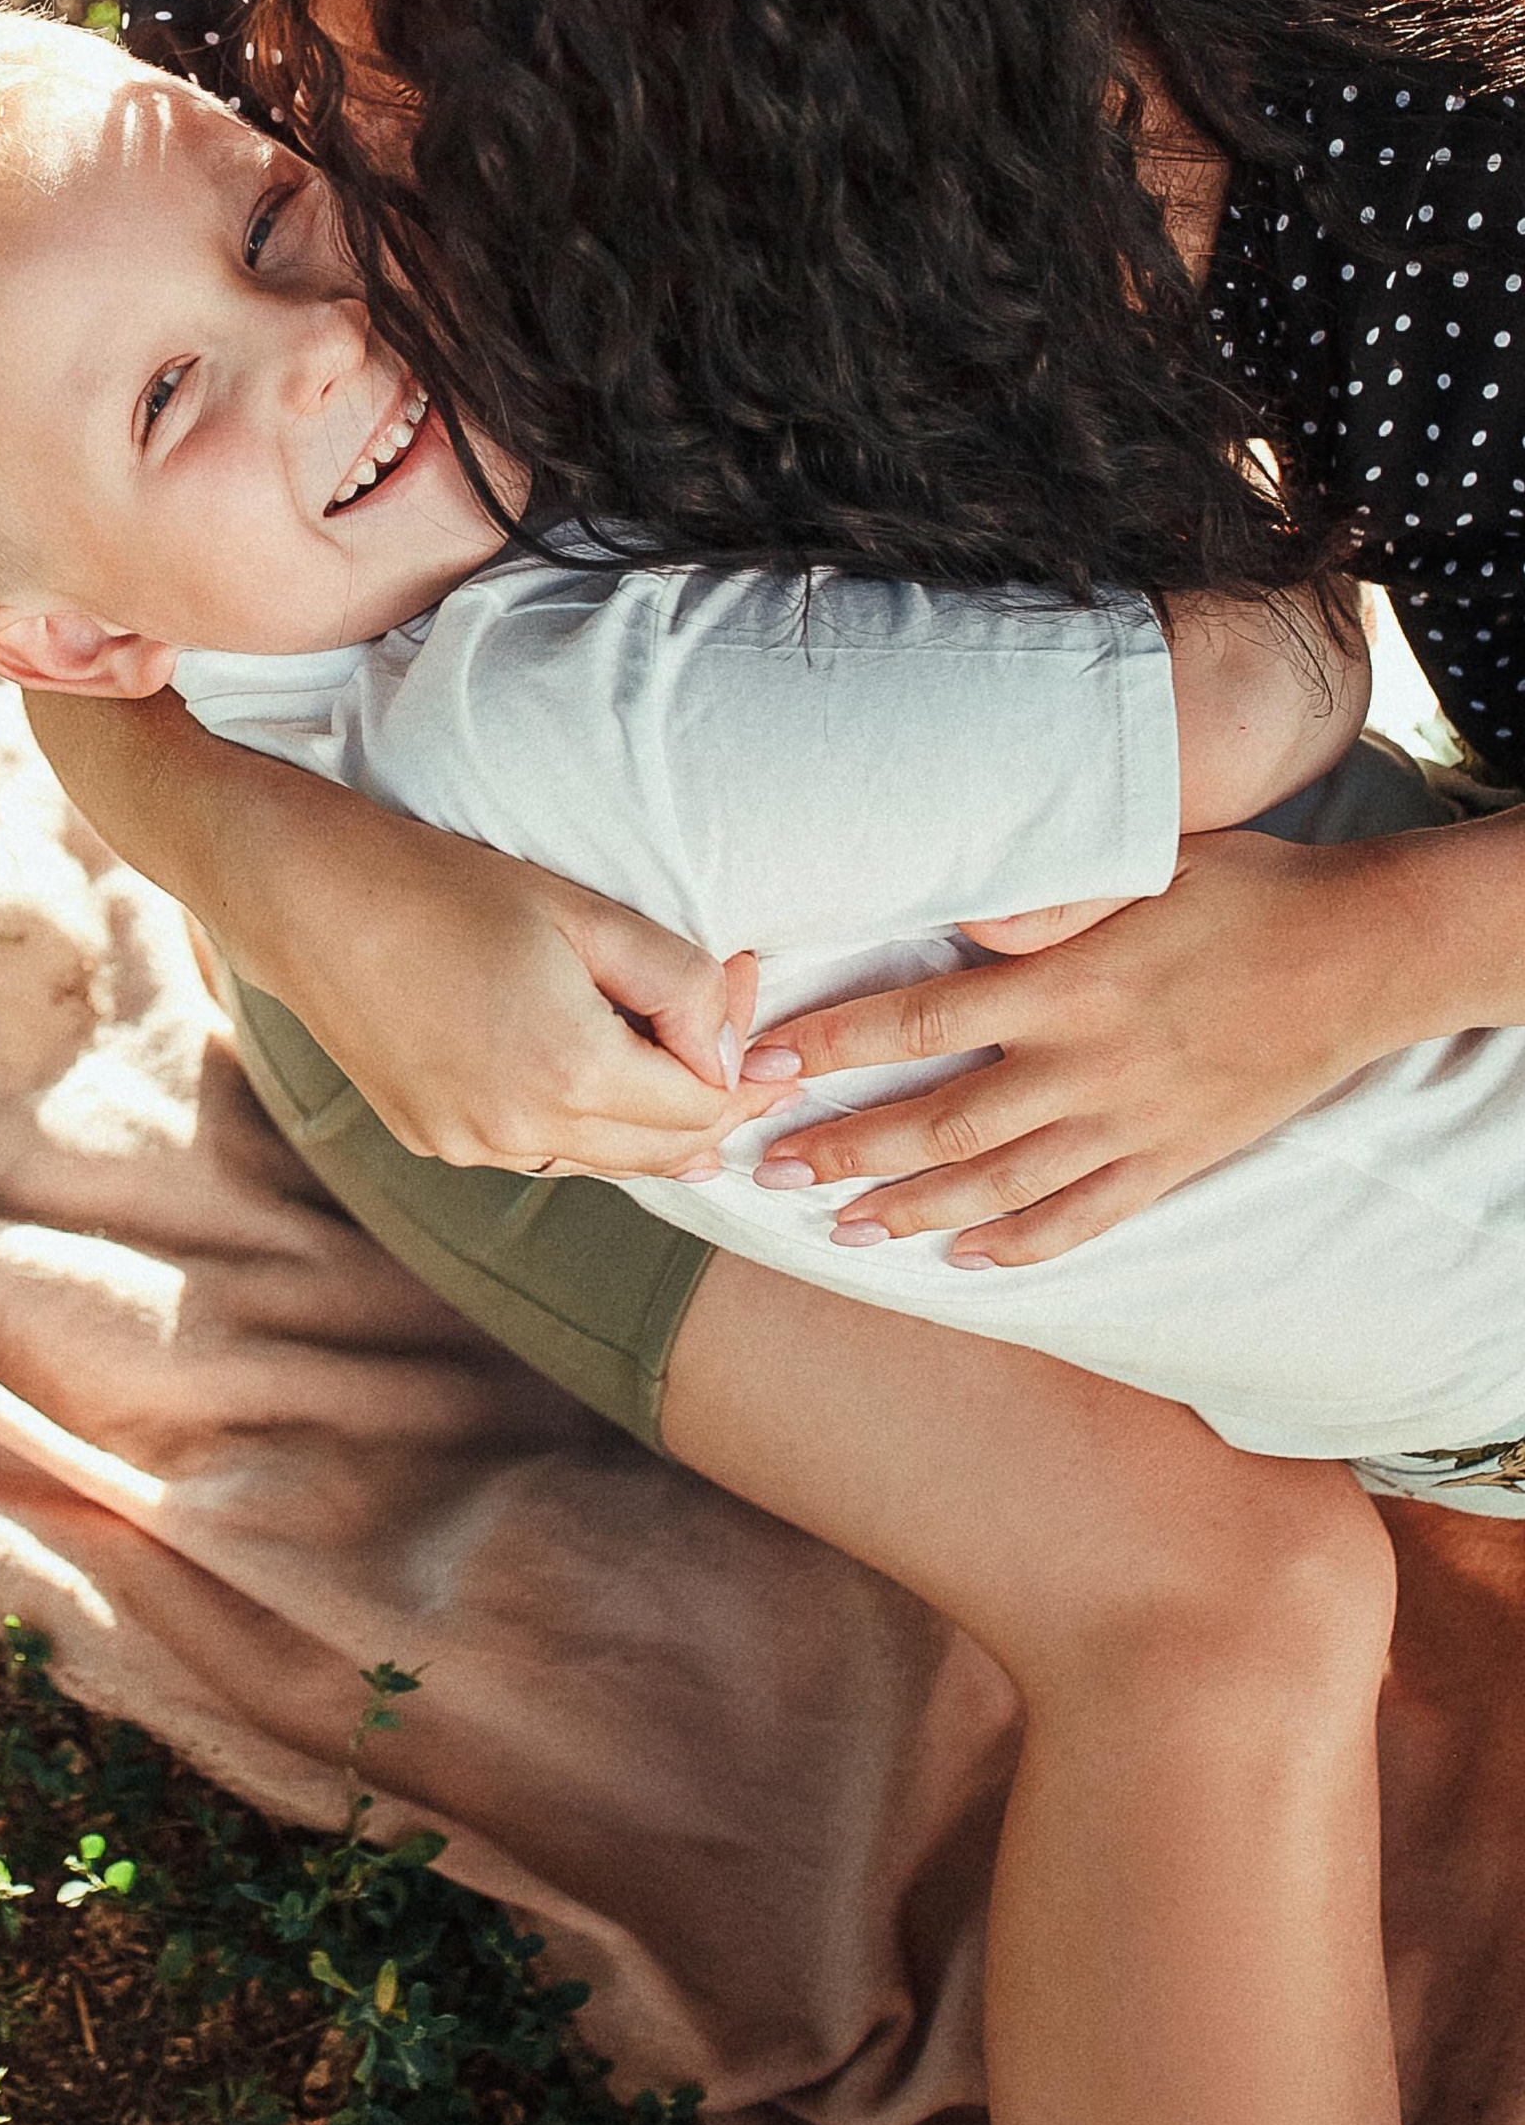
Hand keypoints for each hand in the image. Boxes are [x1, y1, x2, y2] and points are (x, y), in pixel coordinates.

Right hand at [30, 683, 754, 1179]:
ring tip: (668, 1046)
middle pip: (666, 1152)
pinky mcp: (434, 1143)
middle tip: (736, 1030)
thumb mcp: (586, 913)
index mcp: (570, 1076)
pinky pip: (541, 1154)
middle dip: (711, 1098)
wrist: (305, 899)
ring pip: (605, 1163)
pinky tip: (584, 1068)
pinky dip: (580, 1124)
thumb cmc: (444, 885)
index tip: (754, 1000)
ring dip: (648, 1118)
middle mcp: (522, 1137)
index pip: (704, 1107)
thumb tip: (732, 1049)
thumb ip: (682, 985)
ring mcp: (471, 1149)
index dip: (741, 1059)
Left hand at [739, 829, 1431, 1265]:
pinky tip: (965, 1258)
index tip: (762, 1066)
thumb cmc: (1242, 890)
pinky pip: (1085, 1217)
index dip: (833, 1046)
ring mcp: (1132, 1122)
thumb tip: (961, 919)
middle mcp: (1088, 1064)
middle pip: (943, 1122)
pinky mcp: (1174, 1159)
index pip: (919, 1020)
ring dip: (912, 1210)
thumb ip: (1042, 900)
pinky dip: (1020, 1244)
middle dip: (847, 1149)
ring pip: (1000, 1185)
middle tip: (768, 1171)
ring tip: (840, 1229)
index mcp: (1066, 983)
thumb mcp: (1138, 866)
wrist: (1361, 954)